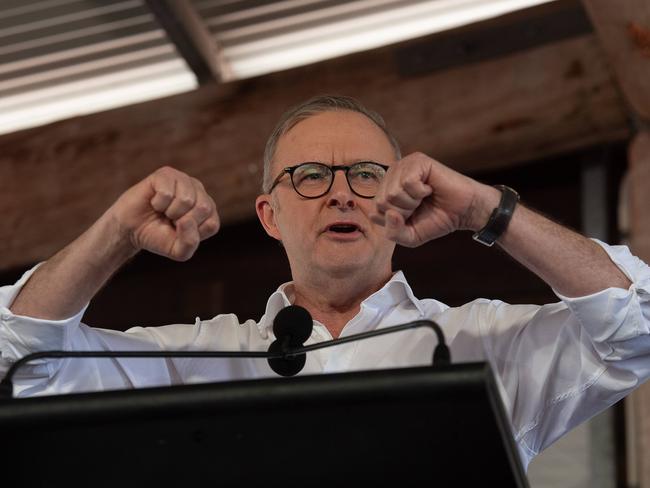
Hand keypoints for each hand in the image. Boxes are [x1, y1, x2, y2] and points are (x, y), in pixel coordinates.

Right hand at [109, 166, 219, 260]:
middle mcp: (200, 192)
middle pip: (203, 208)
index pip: (211, 224)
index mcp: (209, 211)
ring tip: (163, 210)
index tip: (179, 231)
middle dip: (182, 221)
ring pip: (186, 199)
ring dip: (169, 211)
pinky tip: (155, 202)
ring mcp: (184, 180)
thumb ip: (189, 243)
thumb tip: (186, 220)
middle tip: (170, 220)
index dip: (191, 234)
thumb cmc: (158, 237)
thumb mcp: (178, 251)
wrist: (130, 229)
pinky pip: (167, 192)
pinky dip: (158, 203)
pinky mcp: (166, 174)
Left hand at [371, 152, 496, 246]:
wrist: (464, 212)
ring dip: (412, 202)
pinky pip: (406, 182)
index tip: (412, 215)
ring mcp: (403, 166)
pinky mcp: (417, 160)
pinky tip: (429, 188)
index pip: (375, 211)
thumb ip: (393, 232)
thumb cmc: (436, 220)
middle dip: (404, 211)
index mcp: (385, 191)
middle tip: (420, 205)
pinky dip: (420, 192)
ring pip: (393, 193)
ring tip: (425, 196)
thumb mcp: (410, 236)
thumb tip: (388, 213)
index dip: (397, 221)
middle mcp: (391, 176)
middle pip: (382, 202)